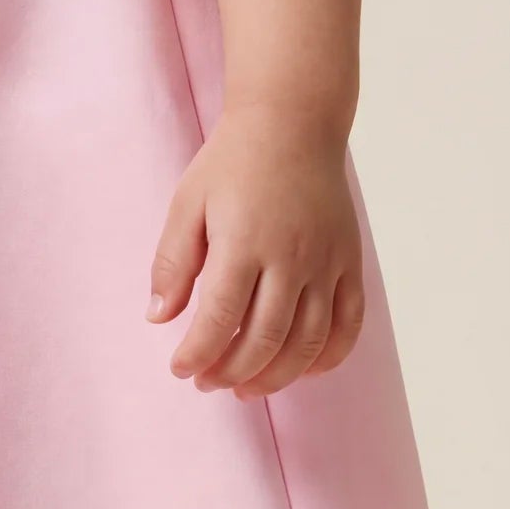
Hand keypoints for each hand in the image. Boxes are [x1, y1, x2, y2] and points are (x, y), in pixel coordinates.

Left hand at [146, 109, 365, 397]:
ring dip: (276, 376)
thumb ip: (172, 263)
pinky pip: (348, 323)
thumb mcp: (187, 204)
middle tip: (207, 383)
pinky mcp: (349, 261)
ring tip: (246, 387)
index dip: (198, 355)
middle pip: (264, 340)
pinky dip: (328, 357)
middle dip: (231, 372)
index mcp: (244, 243)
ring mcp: (326, 261)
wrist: (294, 121)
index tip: (181, 370)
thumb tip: (159, 318)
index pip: (219, 319)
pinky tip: (301, 370)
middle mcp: (291, 257)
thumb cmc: (233, 162)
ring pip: (308, 341)